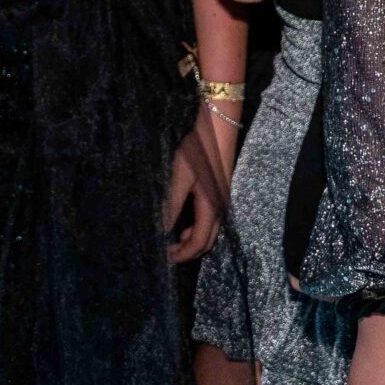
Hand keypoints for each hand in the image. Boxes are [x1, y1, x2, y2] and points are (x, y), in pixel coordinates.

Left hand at [164, 120, 230, 262]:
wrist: (220, 125)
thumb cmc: (198, 150)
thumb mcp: (180, 177)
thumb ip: (171, 204)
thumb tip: (161, 229)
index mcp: (211, 207)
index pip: (198, 243)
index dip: (182, 254)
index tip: (164, 259)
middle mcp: (221, 208)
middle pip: (208, 241)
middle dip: (188, 252)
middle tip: (168, 255)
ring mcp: (223, 199)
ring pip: (210, 231)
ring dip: (193, 240)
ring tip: (173, 241)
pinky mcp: (221, 191)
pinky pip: (211, 220)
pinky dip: (198, 228)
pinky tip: (185, 222)